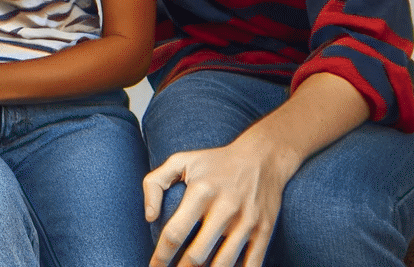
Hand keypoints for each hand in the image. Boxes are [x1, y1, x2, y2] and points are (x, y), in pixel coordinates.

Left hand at [143, 139, 295, 266]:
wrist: (263, 157)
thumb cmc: (215, 162)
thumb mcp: (181, 161)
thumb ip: (155, 183)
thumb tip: (149, 217)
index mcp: (201, 191)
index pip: (175, 233)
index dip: (161, 256)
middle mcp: (225, 208)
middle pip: (197, 255)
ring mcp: (247, 221)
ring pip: (223, 263)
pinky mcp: (264, 230)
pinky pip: (252, 263)